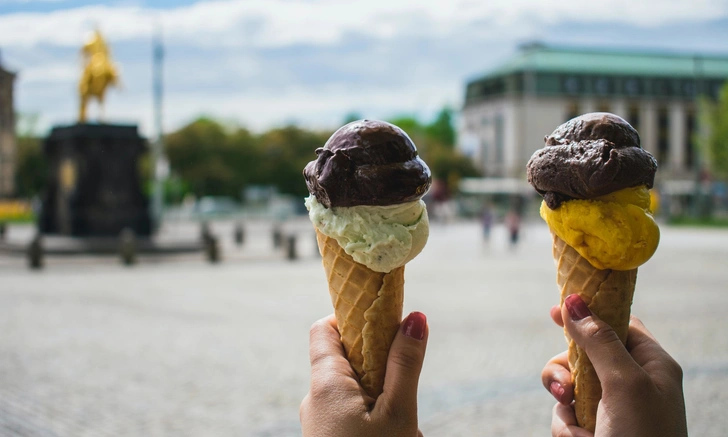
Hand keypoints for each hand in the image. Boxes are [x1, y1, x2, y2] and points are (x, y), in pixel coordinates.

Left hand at [300, 312, 428, 436]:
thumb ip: (405, 365)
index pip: (325, 328)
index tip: (383, 323)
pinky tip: (393, 433)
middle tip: (404, 384)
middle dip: (381, 366)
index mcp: (326, 382)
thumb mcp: (397, 411)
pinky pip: (352, 412)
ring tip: (404, 423)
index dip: (353, 318)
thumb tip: (415, 318)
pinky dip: (375, 416)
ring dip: (383, 396)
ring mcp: (319, 418)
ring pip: (356, 389)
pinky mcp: (328, 434)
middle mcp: (315, 397)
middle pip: (348, 359)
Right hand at [541, 296, 687, 436]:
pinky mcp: (592, 429)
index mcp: (651, 365)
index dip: (590, 313)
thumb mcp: (625, 383)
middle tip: (566, 385)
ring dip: (564, 403)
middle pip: (584, 353)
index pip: (619, 323)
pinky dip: (567, 428)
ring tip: (578, 426)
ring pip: (568, 385)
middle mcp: (630, 383)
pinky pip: (565, 414)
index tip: (557, 309)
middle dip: (567, 369)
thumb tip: (574, 300)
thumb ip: (599, 341)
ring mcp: (610, 408)